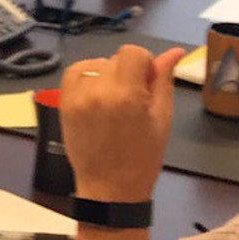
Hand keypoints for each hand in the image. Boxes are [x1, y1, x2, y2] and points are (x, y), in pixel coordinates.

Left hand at [59, 43, 184, 202]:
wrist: (110, 188)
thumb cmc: (143, 157)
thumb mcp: (162, 118)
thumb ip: (164, 80)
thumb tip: (174, 51)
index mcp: (126, 94)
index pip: (133, 52)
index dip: (146, 64)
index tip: (148, 85)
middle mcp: (97, 91)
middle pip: (115, 58)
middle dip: (129, 72)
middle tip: (134, 99)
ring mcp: (77, 97)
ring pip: (95, 64)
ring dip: (107, 74)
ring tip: (115, 100)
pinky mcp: (64, 103)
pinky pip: (74, 73)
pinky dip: (87, 76)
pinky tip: (98, 92)